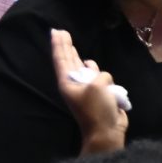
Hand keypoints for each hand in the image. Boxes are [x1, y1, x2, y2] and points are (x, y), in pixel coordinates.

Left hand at [51, 29, 126, 150]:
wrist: (105, 131)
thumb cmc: (97, 109)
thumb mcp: (98, 85)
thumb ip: (100, 74)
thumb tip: (104, 79)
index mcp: (68, 82)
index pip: (61, 59)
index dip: (59, 44)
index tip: (56, 31)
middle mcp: (74, 83)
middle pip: (67, 60)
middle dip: (65, 46)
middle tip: (60, 32)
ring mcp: (85, 88)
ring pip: (79, 67)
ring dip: (76, 55)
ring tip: (71, 44)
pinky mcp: (97, 93)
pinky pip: (94, 76)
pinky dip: (93, 69)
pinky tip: (90, 63)